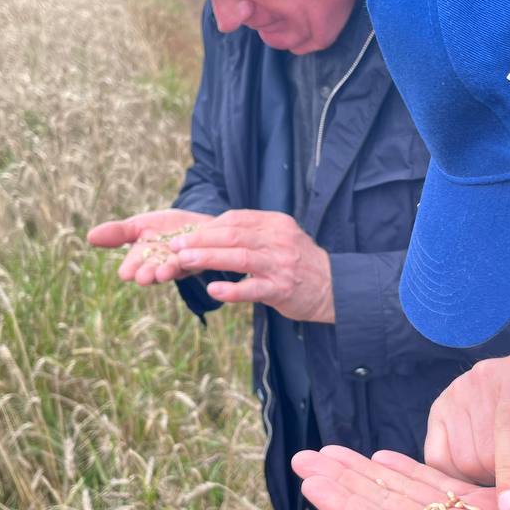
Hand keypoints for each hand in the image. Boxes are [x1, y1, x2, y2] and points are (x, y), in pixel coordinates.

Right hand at [87, 209, 213, 284]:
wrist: (197, 224)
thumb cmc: (164, 228)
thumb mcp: (139, 225)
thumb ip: (118, 233)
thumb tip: (89, 236)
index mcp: (145, 259)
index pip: (135, 266)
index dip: (132, 269)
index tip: (126, 273)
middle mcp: (163, 265)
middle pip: (154, 271)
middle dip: (149, 274)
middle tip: (143, 277)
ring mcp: (184, 263)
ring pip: (176, 268)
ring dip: (169, 270)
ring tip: (163, 271)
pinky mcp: (204, 257)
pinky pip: (199, 258)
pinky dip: (193, 256)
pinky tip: (186, 255)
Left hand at [167, 210, 334, 322]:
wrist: (334, 287)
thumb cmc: (299, 263)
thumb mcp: (280, 238)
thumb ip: (253, 234)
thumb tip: (212, 234)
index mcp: (276, 223)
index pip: (235, 219)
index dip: (207, 227)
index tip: (184, 236)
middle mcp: (278, 240)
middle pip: (233, 235)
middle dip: (200, 240)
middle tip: (175, 247)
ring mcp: (281, 265)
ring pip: (239, 257)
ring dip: (208, 258)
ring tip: (183, 262)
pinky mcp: (282, 289)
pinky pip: (253, 289)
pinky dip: (231, 289)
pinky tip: (213, 290)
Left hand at [291, 446, 509, 509]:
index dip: (343, 503)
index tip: (311, 481)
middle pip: (381, 504)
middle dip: (343, 480)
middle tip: (305, 457)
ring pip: (403, 490)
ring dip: (368, 471)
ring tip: (333, 453)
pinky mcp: (487, 507)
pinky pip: (438, 485)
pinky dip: (409, 470)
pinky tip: (385, 458)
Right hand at [426, 355, 509, 509]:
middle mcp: (484, 377)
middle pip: (484, 452)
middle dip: (504, 475)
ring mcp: (455, 392)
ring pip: (461, 461)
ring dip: (483, 475)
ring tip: (502, 458)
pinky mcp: (438, 408)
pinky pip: (438, 459)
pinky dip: (458, 473)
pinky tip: (478, 462)